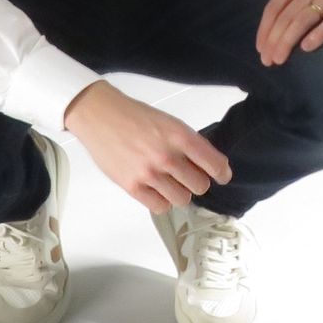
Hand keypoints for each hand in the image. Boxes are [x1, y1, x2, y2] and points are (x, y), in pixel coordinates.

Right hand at [63, 82, 232, 212]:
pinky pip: (160, 206)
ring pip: (182, 199)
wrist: (100, 116)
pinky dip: (162, 200)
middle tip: (187, 175)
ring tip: (169, 182)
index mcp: (180, 136)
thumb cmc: (136, 116)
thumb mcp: (170, 122)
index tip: (222, 176)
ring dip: (179, 192)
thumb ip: (188, 143)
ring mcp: (149, 174)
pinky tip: (156, 189)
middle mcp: (167, 156)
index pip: (214, 164)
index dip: (222, 173)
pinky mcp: (132, 186)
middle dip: (197, 181)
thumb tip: (208, 165)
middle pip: (200, 186)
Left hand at [255, 0, 322, 65]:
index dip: (265, 28)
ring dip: (288, 41)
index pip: (276, 5)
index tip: (260, 47)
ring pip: (304, 19)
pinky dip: (318, 35)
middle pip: (287, 15)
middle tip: (268, 60)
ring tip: (280, 59)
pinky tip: (306, 48)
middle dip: (274, 40)